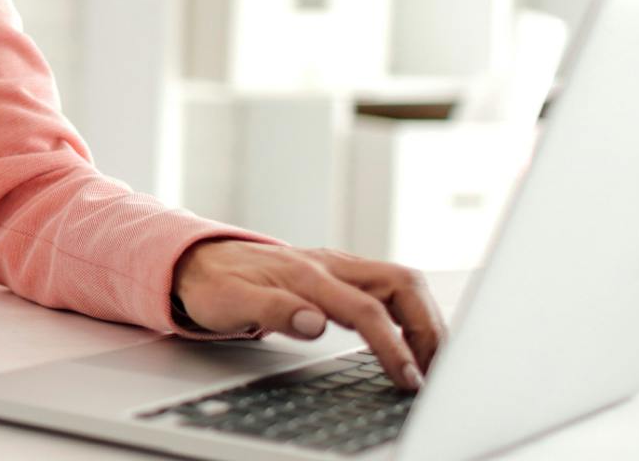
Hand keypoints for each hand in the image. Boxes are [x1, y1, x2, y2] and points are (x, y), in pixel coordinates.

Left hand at [171, 240, 444, 391]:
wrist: (200, 260)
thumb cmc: (215, 283)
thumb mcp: (229, 302)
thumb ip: (273, 311)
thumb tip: (315, 323)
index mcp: (307, 274)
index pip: (366, 310)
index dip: (393, 346)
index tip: (409, 378)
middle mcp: (330, 266)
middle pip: (402, 285)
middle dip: (429, 327)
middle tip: (438, 371)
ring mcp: (338, 268)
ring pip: (401, 283)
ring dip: (425, 319)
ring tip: (433, 361)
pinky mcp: (340, 276)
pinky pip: (389, 289)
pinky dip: (410, 314)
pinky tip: (412, 340)